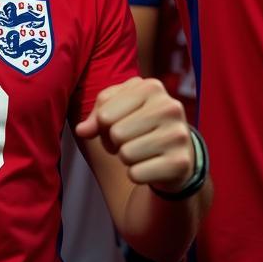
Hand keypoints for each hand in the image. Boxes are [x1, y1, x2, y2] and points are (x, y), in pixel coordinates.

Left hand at [75, 77, 196, 193]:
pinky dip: (136, 174)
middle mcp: (169, 107)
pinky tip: (150, 166)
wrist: (173, 152)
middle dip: (115, 143)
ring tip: (140, 152)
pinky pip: (136, 174)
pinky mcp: (180, 163)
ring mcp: (178, 135)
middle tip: (129, 141)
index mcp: (151, 87)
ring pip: (126, 154)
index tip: (117, 125)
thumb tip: (82, 130)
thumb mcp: (117, 109)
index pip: (105, 113)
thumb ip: (96, 115)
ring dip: (126, 158)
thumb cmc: (138, 125)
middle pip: (116, 133)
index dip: (103, 125)